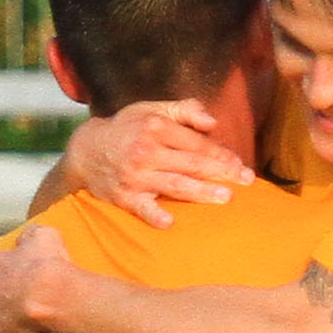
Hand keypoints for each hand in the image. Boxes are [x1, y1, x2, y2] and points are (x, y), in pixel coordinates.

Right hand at [68, 100, 252, 225]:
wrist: (86, 151)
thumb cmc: (128, 129)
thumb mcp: (152, 110)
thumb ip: (185, 111)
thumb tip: (213, 122)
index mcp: (156, 128)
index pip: (196, 144)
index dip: (221, 155)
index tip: (240, 166)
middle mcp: (146, 151)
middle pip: (190, 164)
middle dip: (220, 172)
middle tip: (245, 181)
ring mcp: (135, 175)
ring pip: (174, 185)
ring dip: (200, 192)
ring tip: (224, 198)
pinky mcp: (124, 197)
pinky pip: (141, 208)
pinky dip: (153, 214)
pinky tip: (169, 222)